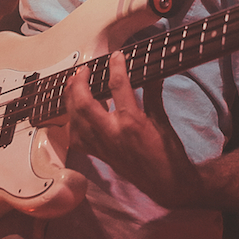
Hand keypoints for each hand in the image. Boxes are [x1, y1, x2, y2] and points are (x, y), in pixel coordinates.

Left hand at [62, 52, 201, 207]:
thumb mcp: (161, 119)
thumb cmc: (168, 151)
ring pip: (75, 119)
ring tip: (73, 85)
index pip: (118, 85)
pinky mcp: (98, 154)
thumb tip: (153, 72)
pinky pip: (77, 137)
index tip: (116, 55)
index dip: (116, 66)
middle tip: (84, 69)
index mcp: (131, 121)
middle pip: (84, 102)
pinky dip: (73, 123)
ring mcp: (102, 145)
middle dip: (79, 82)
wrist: (165, 182)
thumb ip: (152, 93)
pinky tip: (75, 113)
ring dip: (71, 99)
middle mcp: (112, 132)